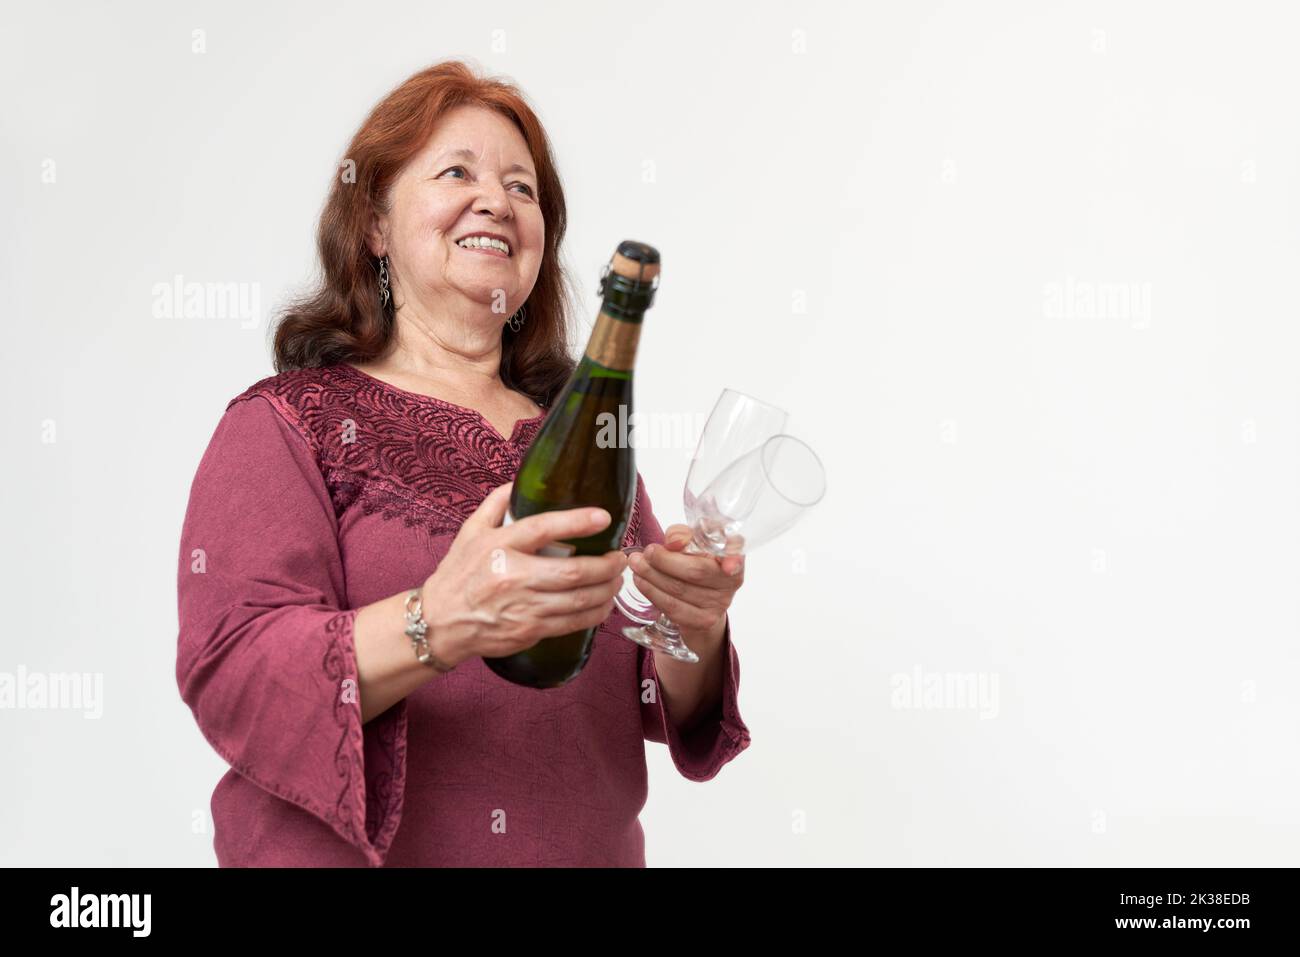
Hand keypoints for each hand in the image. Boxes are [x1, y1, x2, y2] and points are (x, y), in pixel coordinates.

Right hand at [420, 482, 628, 667]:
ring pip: (577, 601)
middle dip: (605, 566)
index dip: (576, 521)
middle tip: (621, 558)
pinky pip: (571, 623)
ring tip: (618, 579)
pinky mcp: (528, 631)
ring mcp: (522, 607)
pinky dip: (595, 614)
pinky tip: (604, 604)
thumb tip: (519, 483)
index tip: (603, 517)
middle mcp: (512, 576)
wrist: (439, 622)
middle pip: (571, 572)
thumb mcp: (469, 531)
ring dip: (606, 590)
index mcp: (499, 546)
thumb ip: (495, 503)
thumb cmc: (457, 574)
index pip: (542, 528)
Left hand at [628, 524, 744, 635]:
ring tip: (636, 564)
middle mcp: (732, 582)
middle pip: (697, 572)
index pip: (737, 553)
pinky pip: (672, 607)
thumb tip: (672, 541)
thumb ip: (682, 535)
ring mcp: (719, 604)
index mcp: (734, 556)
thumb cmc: (695, 562)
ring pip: (680, 590)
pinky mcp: (702, 621)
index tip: (728, 564)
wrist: (699, 601)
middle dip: (665, 561)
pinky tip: (641, 581)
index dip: (733, 557)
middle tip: (645, 552)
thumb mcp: (691, 542)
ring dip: (652, 576)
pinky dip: (652, 592)